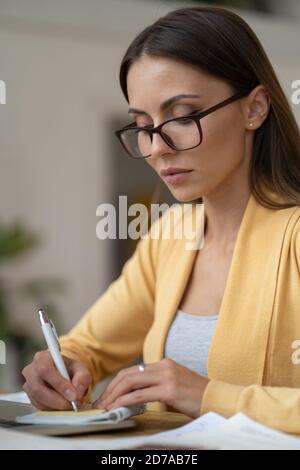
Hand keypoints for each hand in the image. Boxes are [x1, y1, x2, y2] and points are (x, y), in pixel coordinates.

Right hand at [22, 350, 91, 409]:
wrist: (64, 375)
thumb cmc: (70, 370)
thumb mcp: (80, 369)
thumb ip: (82, 377)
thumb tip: (77, 391)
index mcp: (42, 357)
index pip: (45, 370)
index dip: (59, 384)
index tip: (72, 395)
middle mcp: (31, 370)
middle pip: (38, 388)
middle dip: (57, 399)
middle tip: (72, 404)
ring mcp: (28, 385)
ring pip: (38, 399)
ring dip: (55, 406)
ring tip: (70, 405)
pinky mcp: (30, 397)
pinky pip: (38, 406)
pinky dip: (52, 409)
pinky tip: (62, 406)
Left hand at [93, 359, 208, 417]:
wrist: (218, 399)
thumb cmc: (198, 397)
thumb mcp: (176, 386)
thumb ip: (158, 386)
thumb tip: (136, 397)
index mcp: (165, 364)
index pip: (133, 371)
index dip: (117, 383)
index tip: (107, 396)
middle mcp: (164, 367)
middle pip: (128, 374)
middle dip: (111, 389)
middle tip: (101, 403)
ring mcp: (167, 377)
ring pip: (131, 382)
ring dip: (114, 395)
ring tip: (105, 407)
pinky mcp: (170, 390)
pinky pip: (140, 395)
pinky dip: (125, 401)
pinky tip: (118, 408)